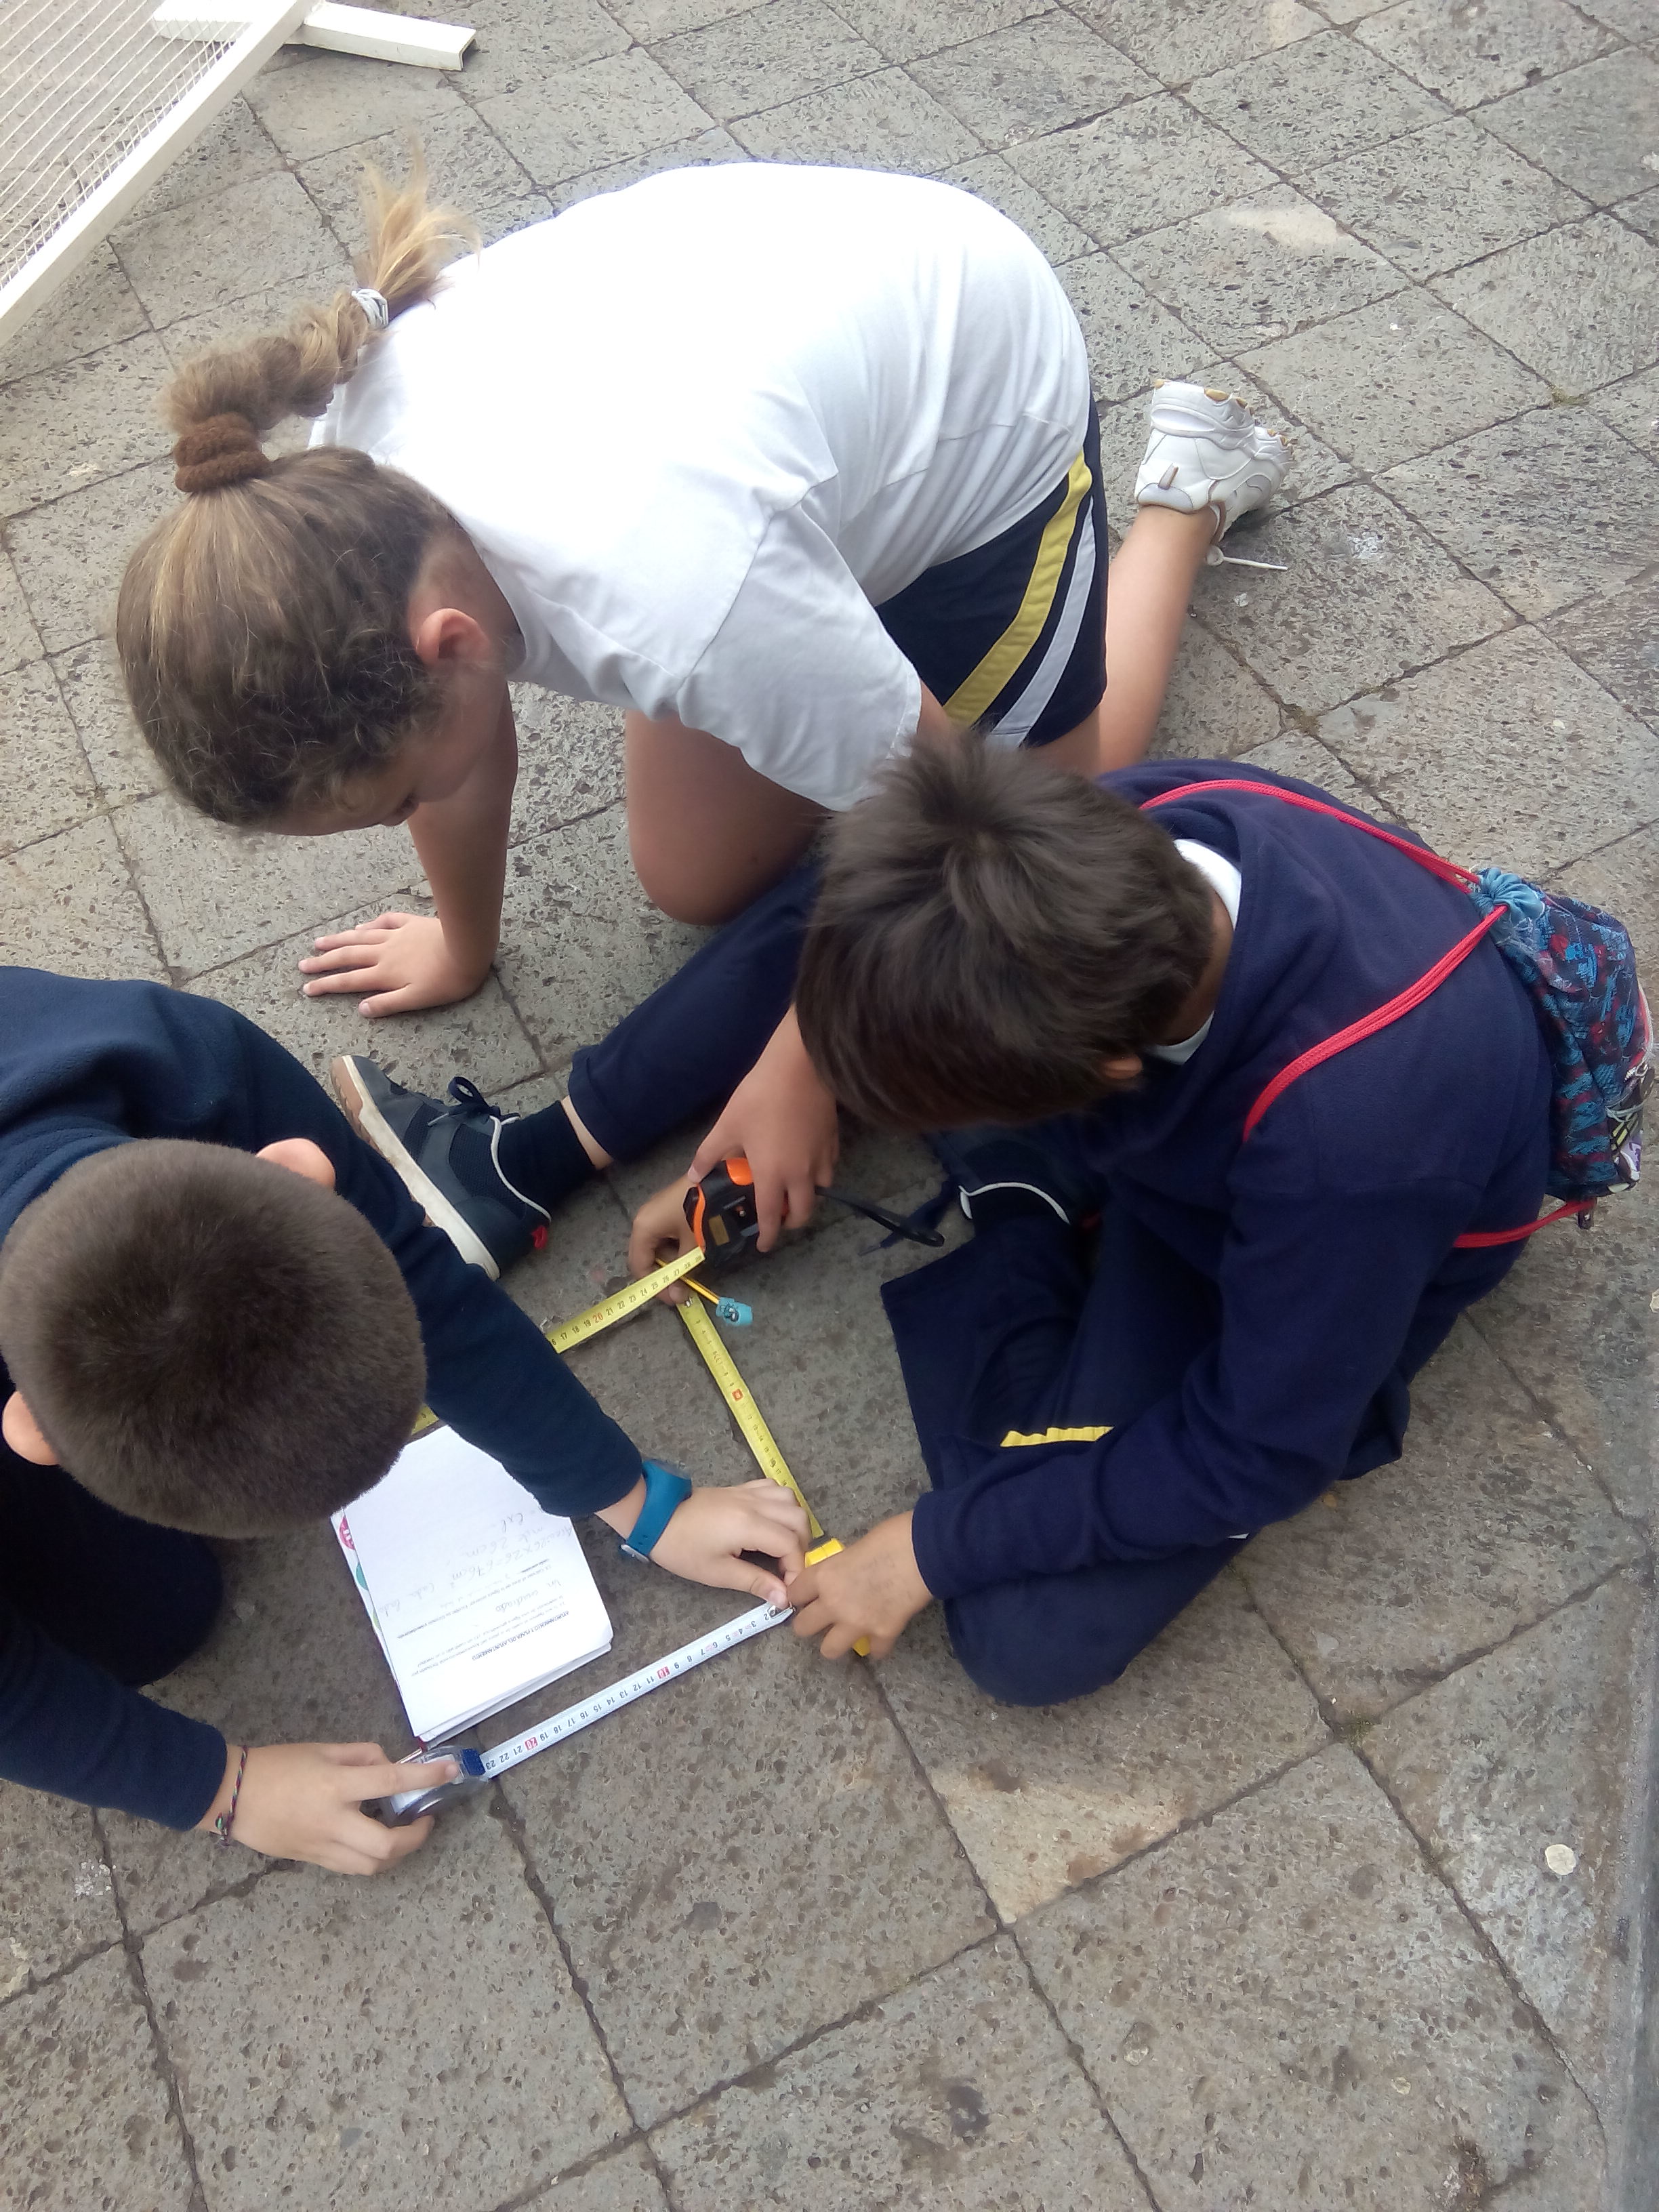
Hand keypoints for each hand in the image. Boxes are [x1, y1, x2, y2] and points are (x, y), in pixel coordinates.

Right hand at [196, 1741, 456, 1872]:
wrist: (230, 1795)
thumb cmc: (276, 1764)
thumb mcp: (323, 1749)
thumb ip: (361, 1755)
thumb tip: (389, 1765)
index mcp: (336, 1785)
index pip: (392, 1781)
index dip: (426, 1777)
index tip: (452, 1771)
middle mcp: (333, 1821)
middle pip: (386, 1844)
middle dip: (416, 1836)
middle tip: (425, 1819)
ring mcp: (321, 1846)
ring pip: (371, 1865)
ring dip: (396, 1852)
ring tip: (403, 1832)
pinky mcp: (311, 1860)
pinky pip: (350, 1867)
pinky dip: (371, 1857)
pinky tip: (374, 1841)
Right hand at [298, 913, 488, 1017]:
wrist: (467, 947)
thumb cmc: (447, 980)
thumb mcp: (418, 1000)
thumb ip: (388, 1004)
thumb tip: (361, 1008)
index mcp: (384, 974)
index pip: (348, 981)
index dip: (326, 985)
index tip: (306, 988)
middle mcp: (384, 953)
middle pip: (347, 957)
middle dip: (323, 962)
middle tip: (302, 964)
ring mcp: (395, 936)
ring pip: (359, 937)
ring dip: (337, 940)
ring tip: (318, 942)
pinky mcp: (409, 923)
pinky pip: (383, 922)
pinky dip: (368, 926)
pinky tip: (359, 927)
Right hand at [628, 1175, 698, 1298]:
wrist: (721, 1178)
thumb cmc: (703, 1212)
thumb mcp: (693, 1245)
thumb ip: (682, 1270)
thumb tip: (678, 1293)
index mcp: (643, 1228)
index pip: (639, 1267)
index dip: (655, 1287)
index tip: (675, 1298)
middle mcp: (643, 1219)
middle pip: (645, 1256)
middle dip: (664, 1275)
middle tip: (684, 1287)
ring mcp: (654, 1211)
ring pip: (657, 1246)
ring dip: (672, 1261)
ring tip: (692, 1269)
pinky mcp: (667, 1207)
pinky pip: (665, 1234)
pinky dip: (676, 1247)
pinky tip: (692, 1252)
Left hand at [645, 1481, 810, 1605]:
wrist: (656, 1517)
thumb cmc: (683, 1549)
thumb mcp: (717, 1573)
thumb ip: (754, 1582)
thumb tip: (784, 1598)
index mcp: (749, 1525)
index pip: (790, 1544)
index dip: (795, 1568)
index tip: (786, 1588)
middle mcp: (755, 1504)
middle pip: (799, 1519)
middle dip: (801, 1546)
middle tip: (787, 1568)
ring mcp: (749, 1493)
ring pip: (791, 1499)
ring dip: (794, 1523)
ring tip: (783, 1545)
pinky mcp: (741, 1488)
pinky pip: (773, 1487)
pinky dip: (782, 1504)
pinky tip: (772, 1520)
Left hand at [689, 1007, 838, 1250]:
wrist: (800, 1068)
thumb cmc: (760, 1097)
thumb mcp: (727, 1125)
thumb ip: (710, 1154)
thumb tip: (693, 1176)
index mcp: (772, 1175)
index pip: (772, 1218)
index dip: (768, 1237)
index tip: (764, 1247)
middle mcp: (801, 1174)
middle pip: (803, 1213)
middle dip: (790, 1223)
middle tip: (778, 1219)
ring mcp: (821, 1158)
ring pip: (820, 1192)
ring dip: (807, 1199)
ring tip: (793, 1190)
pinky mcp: (833, 1141)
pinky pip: (828, 1169)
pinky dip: (818, 1175)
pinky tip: (807, 1163)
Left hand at [788, 1514, 931, 1659]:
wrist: (925, 1551)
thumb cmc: (890, 1537)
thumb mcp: (854, 1547)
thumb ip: (840, 1568)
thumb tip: (841, 1577)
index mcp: (824, 1576)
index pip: (794, 1594)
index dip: (799, 1596)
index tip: (805, 1597)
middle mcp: (833, 1604)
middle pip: (803, 1628)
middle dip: (811, 1623)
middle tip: (824, 1617)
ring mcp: (858, 1623)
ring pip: (829, 1650)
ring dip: (837, 1642)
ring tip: (848, 1632)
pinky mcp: (883, 1634)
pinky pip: (874, 1652)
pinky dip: (878, 1646)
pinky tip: (882, 1635)